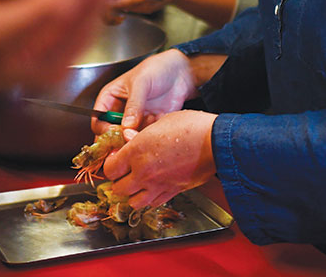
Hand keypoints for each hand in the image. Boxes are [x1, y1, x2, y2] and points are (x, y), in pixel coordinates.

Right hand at [91, 48, 195, 131]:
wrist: (181, 72)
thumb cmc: (156, 69)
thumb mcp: (141, 82)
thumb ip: (133, 104)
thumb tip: (126, 125)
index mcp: (110, 98)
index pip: (98, 120)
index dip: (104, 130)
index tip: (116, 133)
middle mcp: (120, 111)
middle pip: (111, 134)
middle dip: (120, 138)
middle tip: (130, 138)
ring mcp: (135, 120)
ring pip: (128, 138)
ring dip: (137, 137)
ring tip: (147, 124)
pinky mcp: (149, 125)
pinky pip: (145, 138)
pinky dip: (150, 136)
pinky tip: (157, 122)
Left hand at [102, 110, 217, 208]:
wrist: (216, 142)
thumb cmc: (191, 127)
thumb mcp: (160, 122)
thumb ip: (140, 133)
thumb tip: (128, 136)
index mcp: (137, 151)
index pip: (110, 168)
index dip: (110, 164)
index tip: (114, 159)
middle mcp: (144, 171)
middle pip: (117, 189)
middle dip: (118, 181)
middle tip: (123, 172)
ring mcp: (158, 185)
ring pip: (133, 202)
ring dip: (132, 194)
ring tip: (136, 183)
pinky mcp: (173, 192)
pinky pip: (153, 203)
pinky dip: (149, 199)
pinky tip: (152, 187)